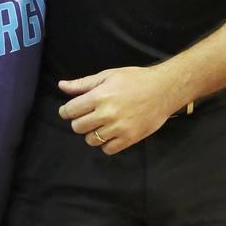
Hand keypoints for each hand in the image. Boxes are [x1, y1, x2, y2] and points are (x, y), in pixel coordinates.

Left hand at [58, 66, 181, 154]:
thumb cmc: (136, 80)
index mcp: (99, 96)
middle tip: (86, 116)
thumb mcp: (107, 75)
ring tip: (99, 124)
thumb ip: (83, 84)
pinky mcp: (130, 138)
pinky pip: (108, 149)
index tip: (67, 111)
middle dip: (78, 122)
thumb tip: (62, 86)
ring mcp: (119, 128)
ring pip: (91, 140)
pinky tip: (110, 133)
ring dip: (91, 133)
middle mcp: (107, 113)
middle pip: (78, 127)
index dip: (65, 111)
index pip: (70, 111)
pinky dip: (106, 144)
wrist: (163, 90)